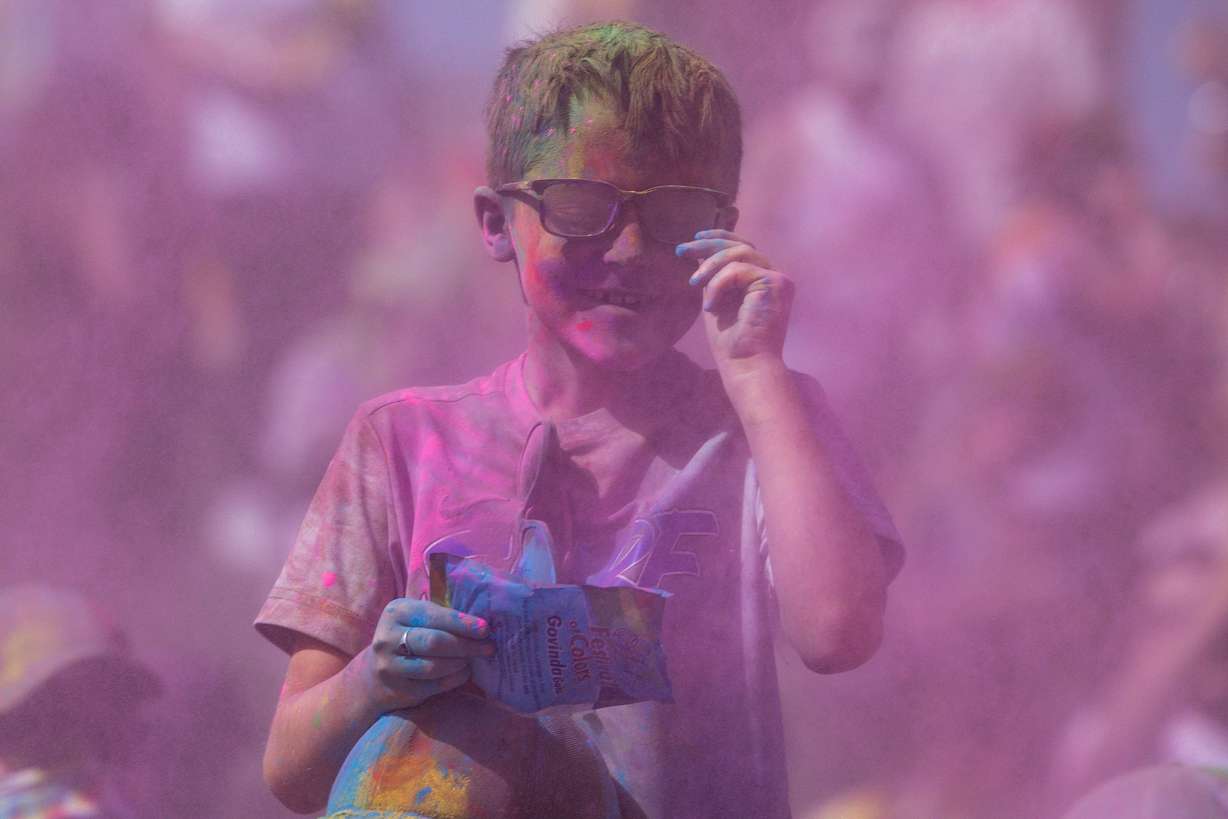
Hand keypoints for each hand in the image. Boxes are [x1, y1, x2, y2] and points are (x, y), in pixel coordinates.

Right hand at [361, 598, 493, 711]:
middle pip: (435, 642)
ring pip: (434, 666)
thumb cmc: (407, 638)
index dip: (462, 623)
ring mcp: (390, 666)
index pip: (434, 615)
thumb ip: (442, 615)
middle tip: (488, 647)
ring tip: (473, 660)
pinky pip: (434, 685)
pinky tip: (463, 672)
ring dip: (461, 663)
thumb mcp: (416, 618)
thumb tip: (482, 622)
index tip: (485, 629)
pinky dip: (454, 679)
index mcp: (397, 611)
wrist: (374, 675)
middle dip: (466, 645)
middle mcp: (388, 637)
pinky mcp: (398, 689)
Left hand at [678, 229, 793, 371]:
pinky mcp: (776, 283)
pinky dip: (719, 284)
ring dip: (710, 266)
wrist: (745, 365)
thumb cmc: (731, 343)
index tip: (693, 239)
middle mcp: (774, 277)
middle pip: (741, 245)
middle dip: (707, 245)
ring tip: (693, 284)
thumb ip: (715, 277)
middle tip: (681, 250)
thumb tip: (699, 251)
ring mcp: (778, 279)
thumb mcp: (716, 300)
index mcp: (762, 281)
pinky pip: (739, 269)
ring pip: (739, 253)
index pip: (743, 248)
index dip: (718, 238)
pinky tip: (710, 306)